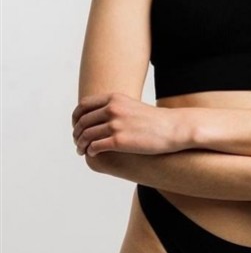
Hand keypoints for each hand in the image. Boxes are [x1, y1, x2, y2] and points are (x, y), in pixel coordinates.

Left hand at [71, 92, 190, 156]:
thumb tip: (97, 117)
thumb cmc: (153, 120)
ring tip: (81, 150)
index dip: (76, 117)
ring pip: (86, 135)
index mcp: (114, 98)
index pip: (83, 106)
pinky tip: (92, 154)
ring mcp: (115, 125)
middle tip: (77, 141)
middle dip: (76, 133)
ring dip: (80, 144)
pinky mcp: (119, 141)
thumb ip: (114, 108)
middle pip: (82, 121)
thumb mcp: (130, 106)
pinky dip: (90, 151)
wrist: (172, 128)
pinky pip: (95, 146)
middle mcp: (112, 109)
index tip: (76, 126)